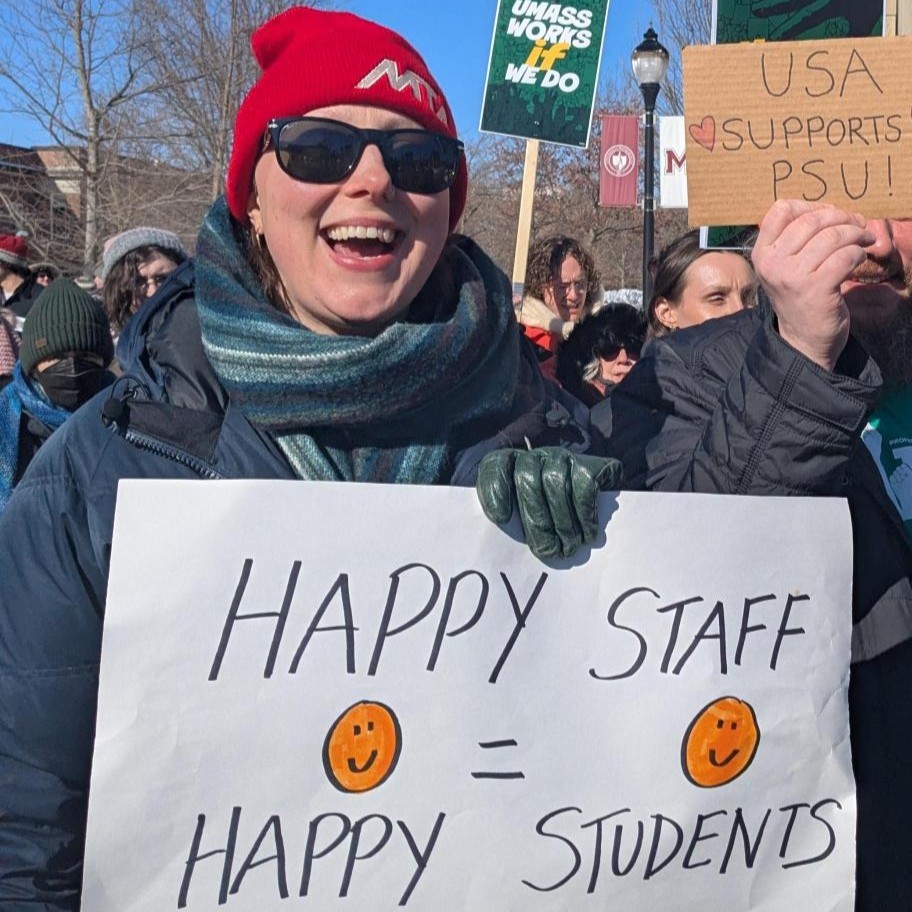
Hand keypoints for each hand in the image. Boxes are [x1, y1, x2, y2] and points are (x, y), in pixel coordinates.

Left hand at [476, 447, 621, 558]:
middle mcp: (535, 457)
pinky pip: (583, 484)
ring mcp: (561, 457)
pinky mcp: (588, 463)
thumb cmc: (551, 518)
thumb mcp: (527, 519)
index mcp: (511, 467)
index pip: (495, 465)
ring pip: (555, 483)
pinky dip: (584, 512)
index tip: (501, 518)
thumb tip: (507, 548)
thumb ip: (514, 525)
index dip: (495, 488)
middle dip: (536, 519)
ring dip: (563, 521)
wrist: (595, 504)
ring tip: (569, 547)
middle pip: (527, 479)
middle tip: (546, 550)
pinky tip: (588, 533)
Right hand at [752, 200, 874, 370]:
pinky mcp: (816, 288)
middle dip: (842, 218)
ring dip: (856, 235)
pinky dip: (859, 253)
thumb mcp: (783, 266)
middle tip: (857, 226)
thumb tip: (829, 210)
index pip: (781, 209)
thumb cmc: (799, 297)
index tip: (828, 216)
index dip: (810, 205)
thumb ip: (793, 239)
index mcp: (761, 253)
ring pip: (833, 236)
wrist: (802, 339)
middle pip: (812, 219)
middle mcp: (772, 263)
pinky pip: (845, 255)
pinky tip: (859, 259)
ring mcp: (792, 276)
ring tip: (863, 240)